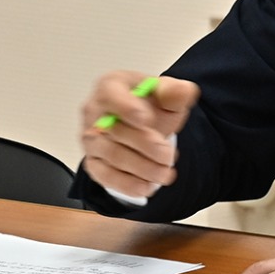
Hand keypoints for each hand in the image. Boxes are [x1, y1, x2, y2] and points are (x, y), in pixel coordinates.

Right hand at [79, 71, 198, 200]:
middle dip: (145, 145)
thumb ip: (174, 91)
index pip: (111, 95)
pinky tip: (148, 186)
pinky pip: (105, 176)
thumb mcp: (166, 93)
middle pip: (114, 130)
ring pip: (111, 156)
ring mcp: (91, 140)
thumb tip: (183, 91)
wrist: (143, 123)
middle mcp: (94, 113)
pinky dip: (127, 184)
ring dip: (141, 168)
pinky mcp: (93, 163)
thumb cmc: (149, 104)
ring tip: (165, 173)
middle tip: (168, 155)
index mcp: (110, 87)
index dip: (127, 107)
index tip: (146, 119)